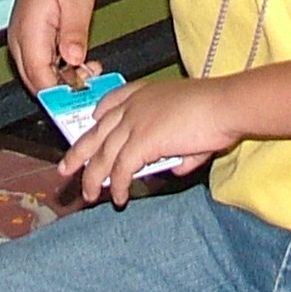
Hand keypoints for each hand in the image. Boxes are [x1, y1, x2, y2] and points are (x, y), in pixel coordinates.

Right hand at [8, 0, 95, 92]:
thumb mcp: (76, 0)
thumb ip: (74, 32)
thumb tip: (74, 60)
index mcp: (29, 32)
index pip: (39, 79)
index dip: (60, 93)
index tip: (82, 95)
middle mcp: (19, 40)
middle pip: (36, 82)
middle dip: (63, 89)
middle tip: (91, 79)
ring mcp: (22, 40)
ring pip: (38, 75)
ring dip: (62, 79)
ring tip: (89, 67)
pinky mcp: (29, 39)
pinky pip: (40, 63)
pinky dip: (58, 68)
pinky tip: (78, 59)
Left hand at [59, 75, 233, 205]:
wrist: (224, 105)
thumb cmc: (217, 110)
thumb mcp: (193, 126)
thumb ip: (181, 148)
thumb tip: (177, 166)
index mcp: (146, 93)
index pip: (112, 102)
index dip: (98, 116)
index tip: (92, 123)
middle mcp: (134, 106)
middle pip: (97, 131)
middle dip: (78, 151)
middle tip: (66, 168)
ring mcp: (134, 123)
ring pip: (103, 154)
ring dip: (93, 177)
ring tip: (88, 195)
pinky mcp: (141, 142)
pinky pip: (121, 169)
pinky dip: (118, 186)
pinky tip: (120, 198)